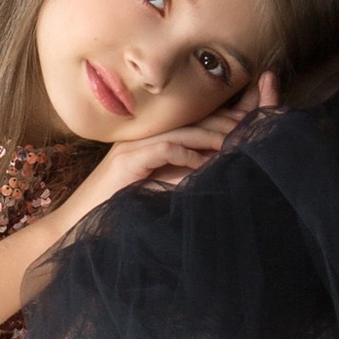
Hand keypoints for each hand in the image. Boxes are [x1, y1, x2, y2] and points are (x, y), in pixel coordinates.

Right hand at [45, 92, 258, 243]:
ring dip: (213, 136)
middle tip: (255, 127)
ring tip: (238, 143)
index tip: (256, 114)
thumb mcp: (164, 186)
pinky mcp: (128, 160)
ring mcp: (135, 145)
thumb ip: (188, 172)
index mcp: (157, 138)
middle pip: (196, 119)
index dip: (228, 114)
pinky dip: (187, 154)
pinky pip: (164, 148)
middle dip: (229, 120)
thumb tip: (222, 165)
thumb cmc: (123, 210)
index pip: (199, 119)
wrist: (82, 224)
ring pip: (184, 130)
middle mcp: (146, 135)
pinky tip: (203, 164)